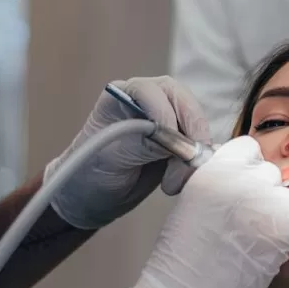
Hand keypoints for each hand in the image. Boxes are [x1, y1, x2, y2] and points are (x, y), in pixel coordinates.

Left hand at [45, 77, 211, 229]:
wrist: (91, 196)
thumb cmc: (90, 172)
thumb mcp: (110, 159)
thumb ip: (140, 144)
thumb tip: (173, 141)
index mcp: (122, 97)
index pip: (150, 91)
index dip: (164, 113)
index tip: (171, 144)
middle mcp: (147, 101)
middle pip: (182, 101)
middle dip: (191, 130)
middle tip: (190, 162)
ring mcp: (166, 119)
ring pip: (195, 122)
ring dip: (195, 151)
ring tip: (176, 182)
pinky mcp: (179, 140)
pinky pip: (198, 143)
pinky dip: (198, 160)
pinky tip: (184, 179)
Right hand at [123, 136, 288, 287]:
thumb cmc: (182, 261)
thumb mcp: (191, 204)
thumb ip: (219, 185)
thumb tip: (246, 183)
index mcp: (213, 169)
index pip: (249, 148)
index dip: (251, 169)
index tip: (249, 184)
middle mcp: (242, 178)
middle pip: (272, 174)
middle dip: (267, 195)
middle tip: (252, 222)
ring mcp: (266, 201)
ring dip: (285, 214)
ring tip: (262, 240)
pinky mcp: (286, 228)